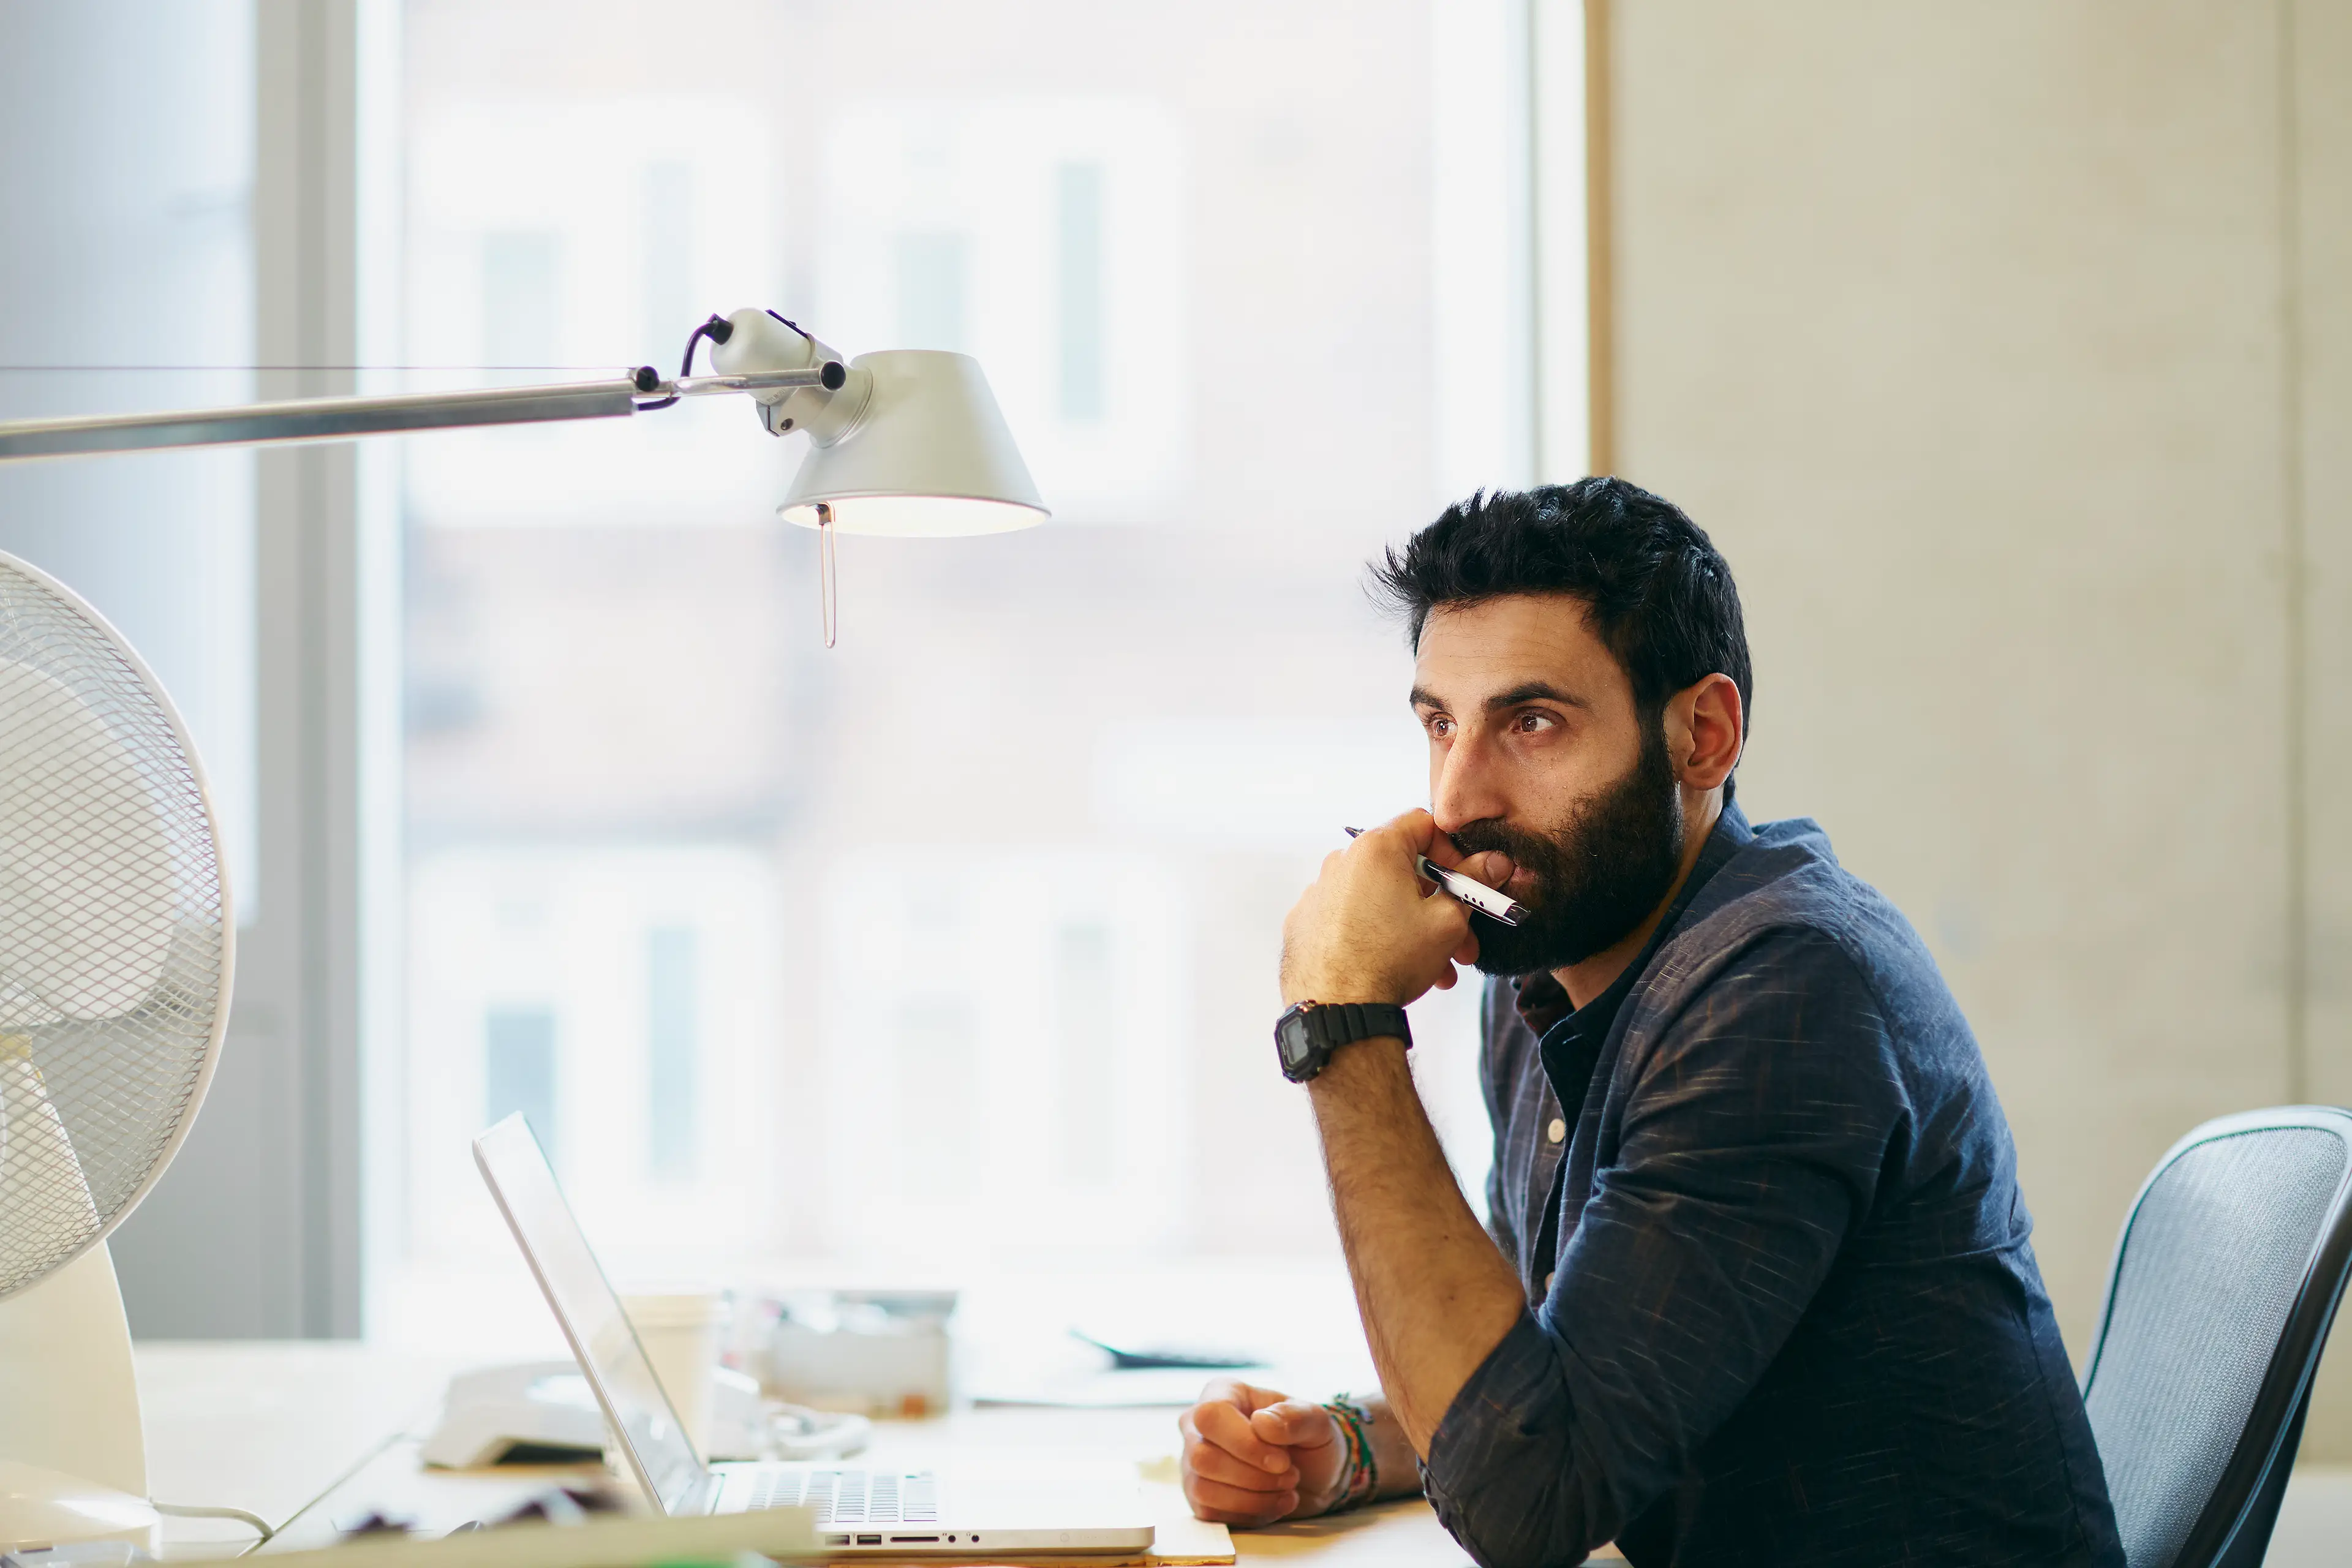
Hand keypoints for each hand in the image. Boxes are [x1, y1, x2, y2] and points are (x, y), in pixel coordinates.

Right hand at [1178, 1381, 1344, 1524]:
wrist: (1313, 1476)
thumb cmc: (1309, 1440)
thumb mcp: (1317, 1422)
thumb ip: (1296, 1417)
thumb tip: (1262, 1424)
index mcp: (1223, 1393)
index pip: (1211, 1416)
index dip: (1245, 1444)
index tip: (1282, 1460)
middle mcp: (1198, 1426)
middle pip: (1203, 1457)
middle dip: (1254, 1476)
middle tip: (1291, 1475)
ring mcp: (1194, 1463)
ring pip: (1203, 1489)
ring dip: (1253, 1498)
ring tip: (1286, 1490)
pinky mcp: (1199, 1496)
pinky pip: (1210, 1513)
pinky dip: (1249, 1514)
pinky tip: (1273, 1503)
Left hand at [1279, 810, 1514, 1006]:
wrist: (1336, 1010)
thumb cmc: (1391, 960)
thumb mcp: (1447, 920)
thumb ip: (1472, 884)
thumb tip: (1495, 862)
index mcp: (1375, 848)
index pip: (1423, 825)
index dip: (1453, 852)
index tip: (1466, 884)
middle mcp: (1340, 862)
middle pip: (1404, 869)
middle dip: (1441, 904)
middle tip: (1464, 938)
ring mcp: (1318, 893)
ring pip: (1380, 899)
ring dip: (1415, 927)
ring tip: (1439, 968)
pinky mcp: (1305, 923)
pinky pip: (1351, 918)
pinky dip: (1376, 935)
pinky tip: (1395, 967)